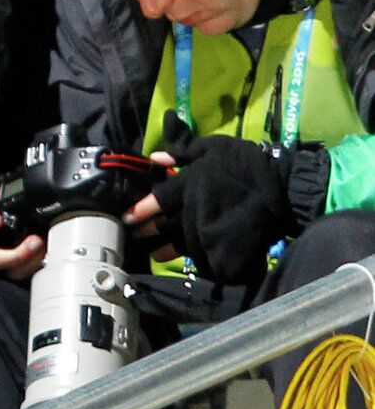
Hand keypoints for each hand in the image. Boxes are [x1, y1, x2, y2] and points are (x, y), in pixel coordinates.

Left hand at [144, 133, 326, 285]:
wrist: (281, 184)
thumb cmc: (244, 161)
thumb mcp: (213, 147)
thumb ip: (182, 152)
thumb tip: (154, 158)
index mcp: (190, 182)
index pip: (160, 197)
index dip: (142, 208)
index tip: (127, 217)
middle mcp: (196, 206)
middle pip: (167, 223)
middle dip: (149, 232)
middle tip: (135, 238)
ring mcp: (211, 225)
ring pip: (183, 240)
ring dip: (168, 249)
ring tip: (156, 255)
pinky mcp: (225, 240)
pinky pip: (206, 251)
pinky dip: (197, 256)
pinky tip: (190, 261)